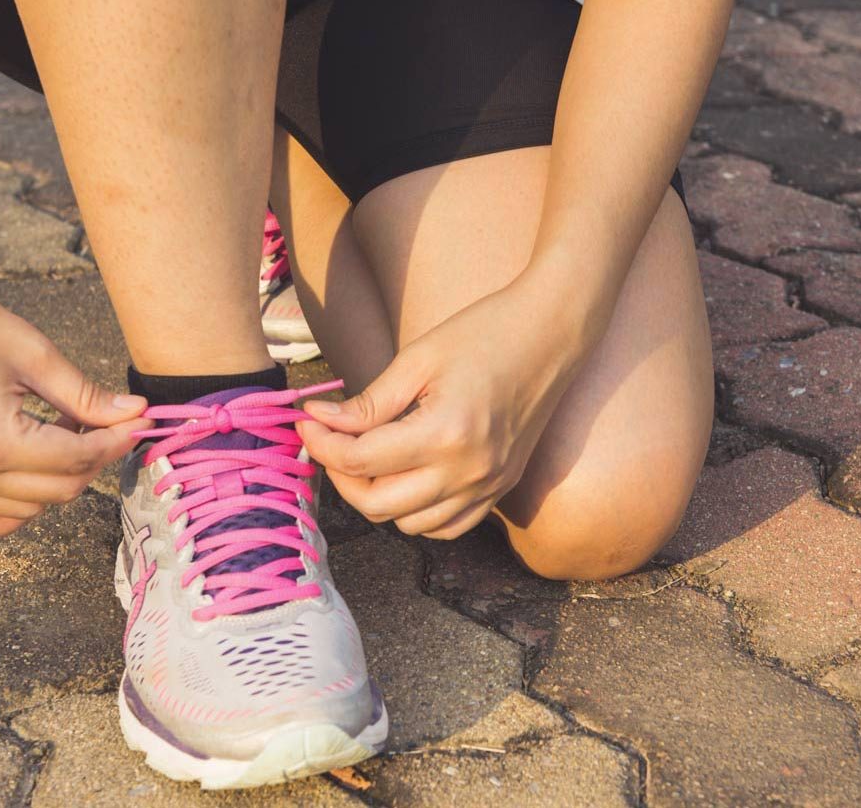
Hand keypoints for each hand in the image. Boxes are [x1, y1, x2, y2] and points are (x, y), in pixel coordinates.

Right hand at [0, 256, 151, 538]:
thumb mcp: (34, 354)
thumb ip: (87, 396)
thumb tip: (136, 414)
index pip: (78, 459)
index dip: (117, 440)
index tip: (139, 422)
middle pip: (58, 490)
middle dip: (93, 459)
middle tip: (102, 421)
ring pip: (26, 509)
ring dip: (55, 479)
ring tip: (57, 431)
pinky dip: (7, 513)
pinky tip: (26, 480)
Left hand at [298, 279, 592, 538]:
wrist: (552, 333)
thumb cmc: (485, 333)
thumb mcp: (418, 360)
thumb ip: (368, 402)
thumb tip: (320, 421)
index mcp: (445, 434)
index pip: (360, 461)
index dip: (322, 443)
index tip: (307, 421)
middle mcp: (468, 471)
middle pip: (378, 504)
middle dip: (340, 475)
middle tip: (329, 441)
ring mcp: (488, 486)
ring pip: (409, 525)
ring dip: (377, 497)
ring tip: (367, 457)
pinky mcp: (500, 489)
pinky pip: (446, 527)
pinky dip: (416, 514)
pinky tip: (405, 479)